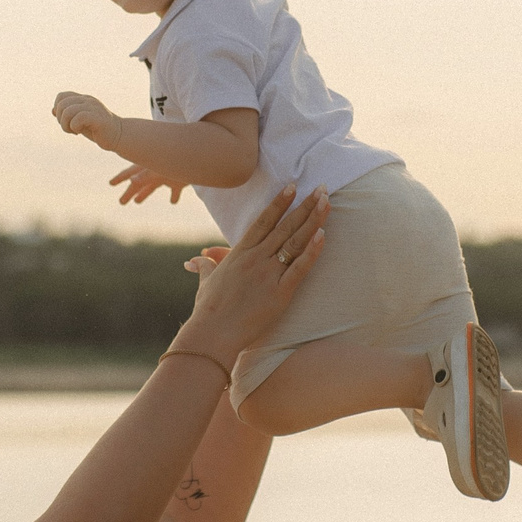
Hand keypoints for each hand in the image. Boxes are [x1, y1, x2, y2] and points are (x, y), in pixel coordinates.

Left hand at [52, 92, 119, 145]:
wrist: (118, 136)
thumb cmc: (97, 129)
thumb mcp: (79, 120)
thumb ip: (68, 114)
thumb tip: (53, 110)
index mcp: (83, 99)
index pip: (61, 96)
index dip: (58, 109)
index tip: (66, 121)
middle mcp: (87, 100)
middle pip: (62, 104)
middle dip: (61, 119)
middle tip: (70, 128)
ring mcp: (93, 107)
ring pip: (68, 111)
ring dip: (66, 125)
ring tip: (74, 131)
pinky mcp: (98, 118)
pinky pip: (79, 118)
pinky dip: (75, 127)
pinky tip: (80, 132)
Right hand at [112, 163, 185, 205]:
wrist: (198, 160)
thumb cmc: (176, 162)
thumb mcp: (158, 170)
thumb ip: (145, 175)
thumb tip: (132, 181)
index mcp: (147, 167)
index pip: (129, 173)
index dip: (120, 178)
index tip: (110, 183)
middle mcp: (155, 171)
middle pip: (139, 183)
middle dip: (130, 192)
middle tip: (121, 202)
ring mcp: (167, 176)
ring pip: (152, 187)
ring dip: (144, 194)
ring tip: (137, 202)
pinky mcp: (180, 181)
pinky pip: (175, 190)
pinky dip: (174, 196)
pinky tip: (173, 202)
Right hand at [174, 185, 326, 364]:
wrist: (212, 334)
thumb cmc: (208, 310)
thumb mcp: (206, 282)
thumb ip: (206, 266)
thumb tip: (195, 260)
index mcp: (239, 253)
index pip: (263, 221)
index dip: (279, 203)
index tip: (293, 186)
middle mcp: (255, 259)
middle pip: (285, 226)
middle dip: (305, 206)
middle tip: (322, 188)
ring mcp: (268, 274)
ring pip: (295, 241)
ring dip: (313, 220)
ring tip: (327, 203)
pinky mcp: (280, 293)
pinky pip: (299, 268)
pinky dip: (312, 251)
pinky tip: (323, 235)